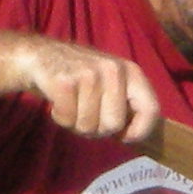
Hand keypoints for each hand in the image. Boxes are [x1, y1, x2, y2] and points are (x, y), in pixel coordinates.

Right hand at [14, 36, 161, 145]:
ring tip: (72, 105)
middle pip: (114, 124)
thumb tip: (134, 136)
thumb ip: (126, 105)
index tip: (123, 137)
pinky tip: (58, 102)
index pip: (151, 109)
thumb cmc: (81, 78)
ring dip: (76, 123)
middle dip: (97, 129)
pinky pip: (67, 119)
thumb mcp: (111, 84)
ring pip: (88, 125)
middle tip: (87, 115)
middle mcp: (114, 70)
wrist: (41, 56)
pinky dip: (60, 118)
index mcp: (131, 72)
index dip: (139, 131)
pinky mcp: (65, 81)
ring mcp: (89, 74)